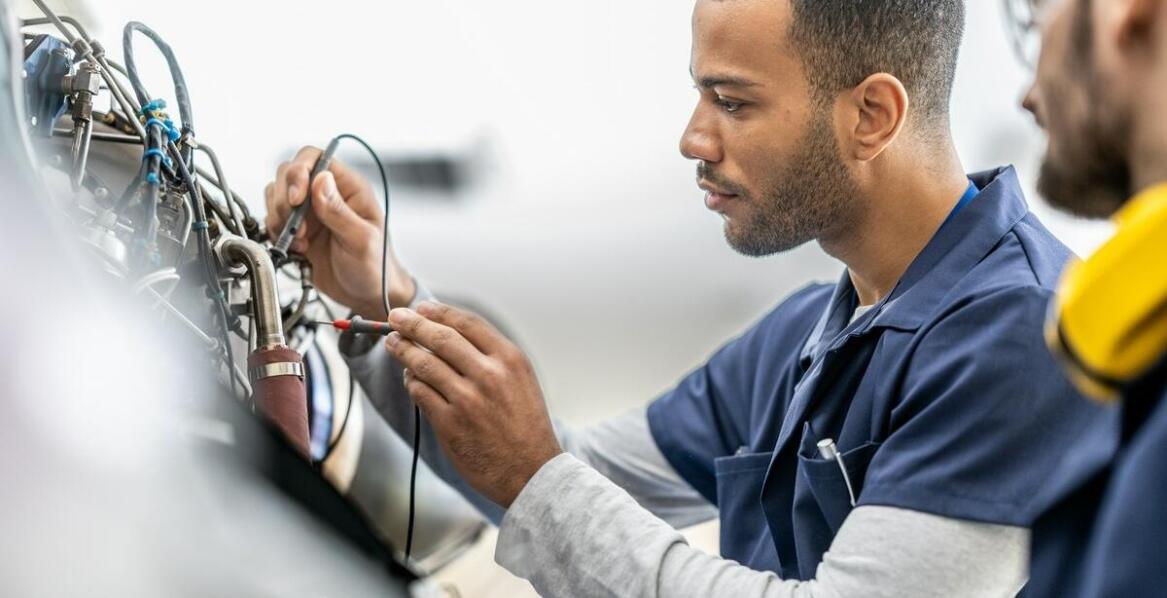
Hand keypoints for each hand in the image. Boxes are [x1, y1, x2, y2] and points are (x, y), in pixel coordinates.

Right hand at [264, 146, 414, 319]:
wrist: (366, 296)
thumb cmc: (376, 267)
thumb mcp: (361, 240)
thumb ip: (339, 211)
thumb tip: (321, 180)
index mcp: (349, 188)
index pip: (315, 158)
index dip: (298, 172)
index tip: (296, 199)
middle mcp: (328, 194)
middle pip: (289, 173)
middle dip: (284, 199)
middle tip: (296, 226)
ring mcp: (311, 211)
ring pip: (277, 195)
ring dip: (279, 218)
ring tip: (300, 240)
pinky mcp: (299, 229)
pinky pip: (275, 219)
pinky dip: (276, 232)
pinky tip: (295, 248)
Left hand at [385, 302, 562, 507]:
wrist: (531, 470)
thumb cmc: (525, 425)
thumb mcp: (521, 381)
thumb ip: (492, 357)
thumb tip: (451, 334)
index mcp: (510, 359)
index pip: (467, 324)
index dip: (439, 312)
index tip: (421, 307)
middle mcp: (489, 375)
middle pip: (440, 338)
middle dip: (412, 324)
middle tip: (395, 317)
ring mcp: (468, 399)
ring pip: (424, 364)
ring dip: (403, 350)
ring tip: (393, 343)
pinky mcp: (450, 423)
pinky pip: (420, 393)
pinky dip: (411, 381)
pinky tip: (409, 378)